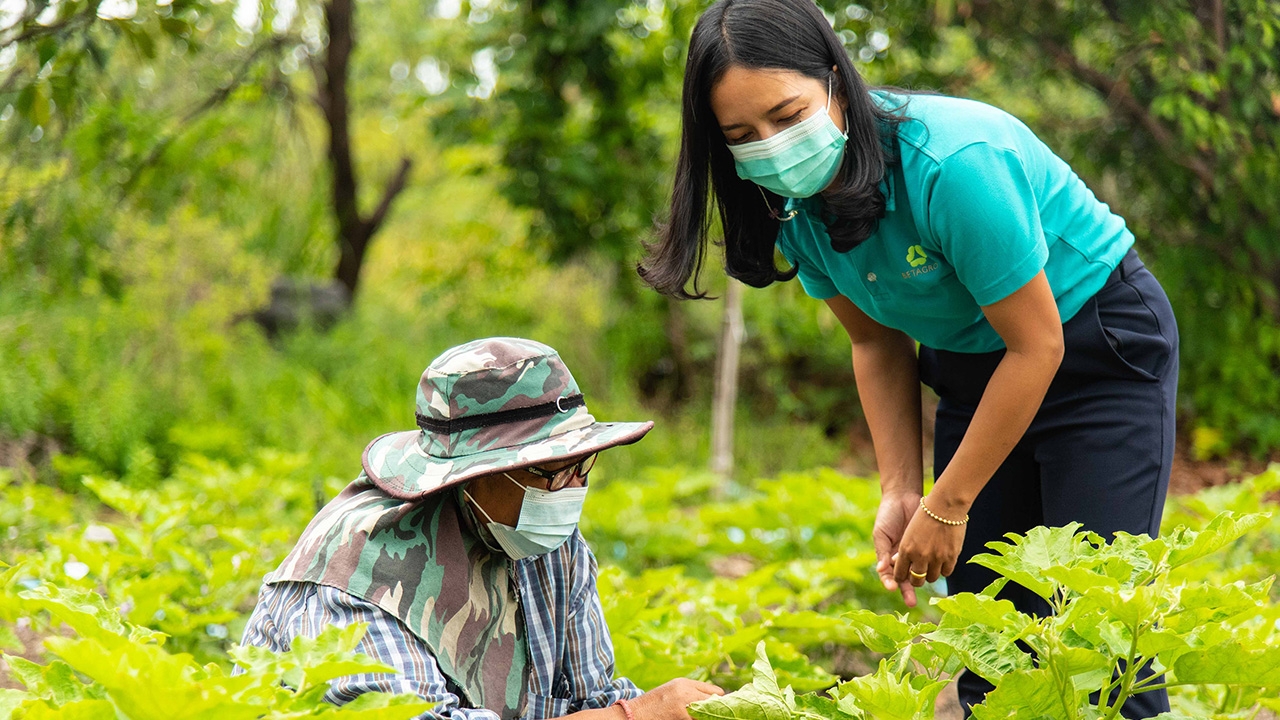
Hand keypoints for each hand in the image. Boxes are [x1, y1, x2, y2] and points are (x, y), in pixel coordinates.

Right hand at [629, 679, 723, 719]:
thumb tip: (713, 701)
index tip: (720, 709)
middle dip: (718, 709)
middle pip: (716, 701)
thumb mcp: (671, 692)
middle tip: (716, 715)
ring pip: (711, 712)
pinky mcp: (682, 717)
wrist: (633, 714)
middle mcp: (687, 691)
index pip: (716, 692)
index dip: (720, 702)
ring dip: (709, 716)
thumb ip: (690, 693)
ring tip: (705, 717)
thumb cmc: (652, 706)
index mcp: (684, 683)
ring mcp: (685, 705)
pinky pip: (700, 719)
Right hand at [874, 491, 923, 606]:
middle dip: (907, 591)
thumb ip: (882, 551)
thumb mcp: (881, 533)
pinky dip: (932, 567)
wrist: (904, 497)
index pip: (889, 575)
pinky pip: (932, 561)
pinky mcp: (929, 547)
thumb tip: (881, 569)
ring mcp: (917, 554)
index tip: (893, 587)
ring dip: (919, 579)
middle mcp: (903, 559)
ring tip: (922, 582)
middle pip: (905, 580)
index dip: (890, 583)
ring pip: (919, 573)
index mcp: (889, 557)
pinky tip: (934, 570)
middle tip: (911, 602)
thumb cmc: (888, 515)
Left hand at [891, 501, 965, 594]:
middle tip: (918, 576)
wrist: (944, 504)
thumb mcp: (909, 532)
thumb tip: (902, 564)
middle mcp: (919, 556)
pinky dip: (943, 570)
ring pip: (931, 578)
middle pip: (916, 581)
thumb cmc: (925, 514)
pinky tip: (943, 563)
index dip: (901, 578)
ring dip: (930, 575)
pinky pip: (946, 572)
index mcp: (906, 549)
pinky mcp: (951, 556)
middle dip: (915, 580)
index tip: (904, 577)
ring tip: (931, 567)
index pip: (900, 574)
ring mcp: (936, 557)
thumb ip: (905, 550)